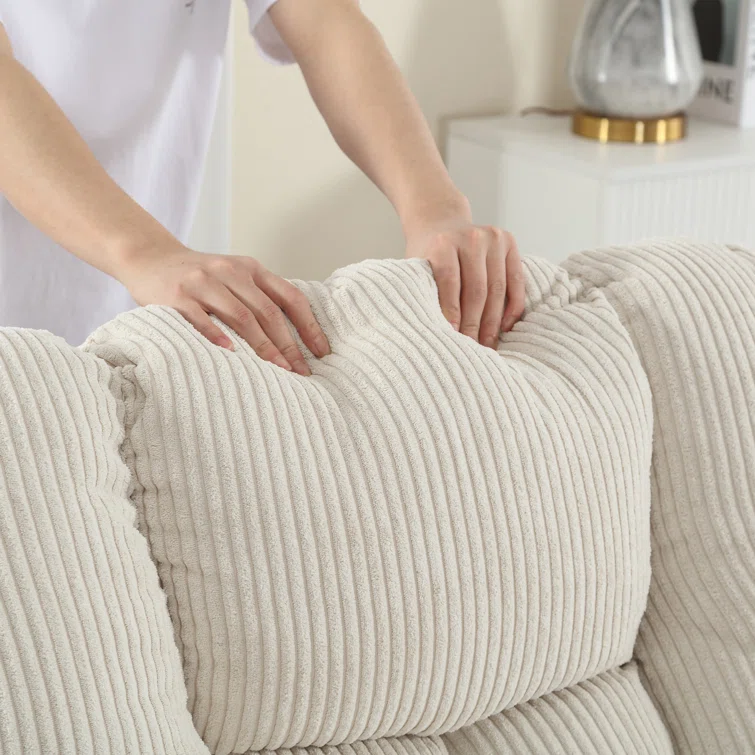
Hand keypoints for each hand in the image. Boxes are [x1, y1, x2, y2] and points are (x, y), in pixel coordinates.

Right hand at [115, 244, 329, 375]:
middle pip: (268, 311)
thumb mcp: (234, 276)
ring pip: (240, 316)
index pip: (290, 297)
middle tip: (301, 372)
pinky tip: (231, 353)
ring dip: (262, 346)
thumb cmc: (200, 277)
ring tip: (277, 370)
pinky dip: (217, 335)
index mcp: (251, 269)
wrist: (150, 257)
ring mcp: (203, 282)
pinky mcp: (177, 295)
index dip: (309, 325)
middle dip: (288, 345)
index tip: (321, 352)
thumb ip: (260, 297)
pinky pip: (200, 318)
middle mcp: (230, 271)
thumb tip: (298, 338)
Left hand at [405, 205, 525, 348]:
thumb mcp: (418, 268)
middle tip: (471, 349)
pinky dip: (512, 307)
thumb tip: (433, 333)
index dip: (451, 311)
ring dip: (492, 322)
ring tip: (487, 345)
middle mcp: (471, 237)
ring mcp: (493, 238)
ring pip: (497, 289)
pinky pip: (516, 282)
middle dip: (474, 324)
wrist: (441, 223)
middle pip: (476, 289)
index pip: (449, 282)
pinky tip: (504, 328)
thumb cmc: (427, 255)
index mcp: (443, 243)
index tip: (451, 336)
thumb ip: (426, 292)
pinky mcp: (509, 243)